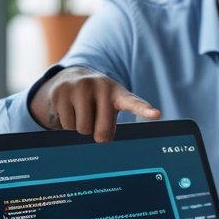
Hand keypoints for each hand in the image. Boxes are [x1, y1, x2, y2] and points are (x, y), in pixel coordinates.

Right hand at [32, 66, 159, 141]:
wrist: (71, 78)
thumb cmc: (97, 100)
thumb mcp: (110, 105)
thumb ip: (112, 123)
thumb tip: (102, 140)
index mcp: (118, 93)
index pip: (134, 103)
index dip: (145, 110)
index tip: (157, 114)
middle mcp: (101, 86)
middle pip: (103, 132)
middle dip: (99, 135)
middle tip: (96, 123)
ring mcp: (80, 87)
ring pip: (82, 130)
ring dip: (80, 129)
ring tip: (80, 112)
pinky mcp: (62, 92)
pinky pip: (66, 125)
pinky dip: (65, 124)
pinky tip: (68, 109)